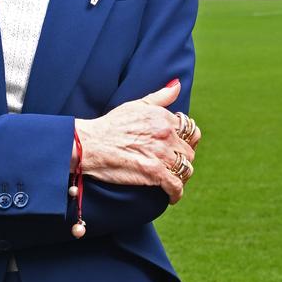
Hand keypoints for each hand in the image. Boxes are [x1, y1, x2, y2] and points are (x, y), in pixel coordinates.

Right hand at [76, 80, 200, 204]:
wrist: (90, 144)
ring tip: (172, 179)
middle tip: (173, 165)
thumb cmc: (110, 124)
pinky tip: (171, 196)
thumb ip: (160, 97)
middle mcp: (166, 134)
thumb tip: (176, 85)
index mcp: (164, 118)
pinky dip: (176, 193)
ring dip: (181, 176)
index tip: (178, 148)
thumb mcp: (136, 105)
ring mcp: (161, 154)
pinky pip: (175, 186)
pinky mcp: (154, 172)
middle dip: (183, 159)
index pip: (191, 131)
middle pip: (189, 152)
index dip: (187, 141)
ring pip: (186, 169)